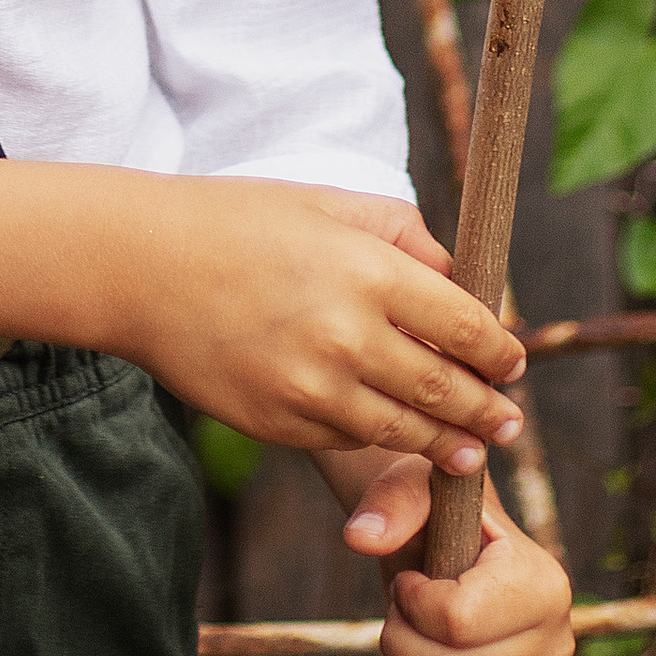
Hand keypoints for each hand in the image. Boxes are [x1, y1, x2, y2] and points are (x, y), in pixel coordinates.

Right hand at [104, 182, 526, 473]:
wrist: (141, 266)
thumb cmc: (237, 221)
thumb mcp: (326, 202)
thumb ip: (400, 233)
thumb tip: (453, 276)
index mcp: (369, 271)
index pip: (464, 326)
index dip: (499, 351)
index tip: (514, 362)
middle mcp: (349, 335)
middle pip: (444, 390)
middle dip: (487, 412)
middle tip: (511, 424)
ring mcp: (313, 388)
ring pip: (403, 430)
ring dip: (448, 445)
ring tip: (473, 453)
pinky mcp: (280, 423)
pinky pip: (347, 439)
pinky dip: (380, 442)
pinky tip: (399, 442)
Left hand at [325, 454, 573, 655]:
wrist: (455, 552)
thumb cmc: (437, 518)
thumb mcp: (415, 490)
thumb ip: (390, 506)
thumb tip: (359, 539)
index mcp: (542, 581)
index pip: (458, 621)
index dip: (411, 607)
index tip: (406, 583)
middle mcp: (556, 640)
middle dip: (398, 648)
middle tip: (394, 620)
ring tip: (395, 655)